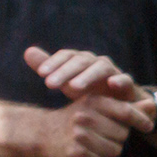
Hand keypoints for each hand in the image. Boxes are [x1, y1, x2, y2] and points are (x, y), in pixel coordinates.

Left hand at [26, 45, 142, 103]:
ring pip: (101, 68)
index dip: (54, 62)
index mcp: (81, 60)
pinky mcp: (128, 85)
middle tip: (50, 84)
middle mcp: (97, 62)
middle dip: (65, 72)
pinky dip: (120, 80)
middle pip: (81, 61)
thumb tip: (27, 51)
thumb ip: (48, 67)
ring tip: (73, 88)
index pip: (66, 56)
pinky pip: (126, 80)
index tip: (41, 74)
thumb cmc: (90, 92)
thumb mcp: (66, 81)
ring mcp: (114, 72)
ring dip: (87, 76)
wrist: (119, 105)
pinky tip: (112, 84)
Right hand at [28, 95, 150, 156]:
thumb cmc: (79, 117)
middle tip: (103, 132)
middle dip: (118, 136)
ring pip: (115, 150)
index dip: (141, 120)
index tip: (149, 126)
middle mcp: (85, 117)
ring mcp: (79, 136)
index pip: (126, 112)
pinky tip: (86, 151)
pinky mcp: (75, 153)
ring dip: (109, 149)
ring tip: (95, 142)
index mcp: (93, 102)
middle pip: (123, 134)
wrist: (44, 132)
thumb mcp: (100, 105)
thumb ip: (127, 106)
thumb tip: (153, 104)